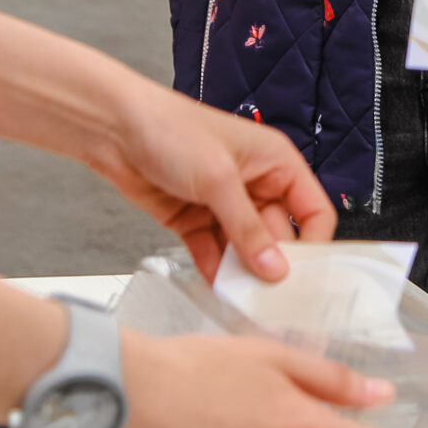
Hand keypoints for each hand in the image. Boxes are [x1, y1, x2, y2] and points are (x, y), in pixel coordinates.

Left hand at [90, 79, 337, 281]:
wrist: (114, 129)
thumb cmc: (171, 129)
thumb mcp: (219, 179)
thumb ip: (248, 228)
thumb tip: (276, 268)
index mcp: (275, 162)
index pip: (313, 210)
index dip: (313, 242)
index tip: (305, 276)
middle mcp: (254, 183)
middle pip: (279, 236)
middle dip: (274, 265)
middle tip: (272, 298)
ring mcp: (223, 204)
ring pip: (245, 249)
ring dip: (243, 272)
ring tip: (243, 298)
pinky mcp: (194, 220)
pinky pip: (214, 252)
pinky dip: (215, 270)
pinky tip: (216, 287)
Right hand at [123, 331, 388, 427]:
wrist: (140, 391)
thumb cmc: (200, 369)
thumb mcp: (272, 357)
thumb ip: (330, 378)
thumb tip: (381, 394)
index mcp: (300, 423)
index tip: (373, 422)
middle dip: (329, 426)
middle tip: (305, 408)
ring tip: (270, 409)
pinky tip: (252, 417)